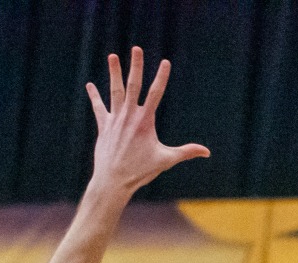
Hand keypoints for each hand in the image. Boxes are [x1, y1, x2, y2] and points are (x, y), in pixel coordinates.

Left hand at [85, 47, 209, 197]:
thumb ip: (186, 152)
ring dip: (114, 72)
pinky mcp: (104, 126)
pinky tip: (90, 85)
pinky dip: (95, 96)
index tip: (165, 62)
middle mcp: (129, 115)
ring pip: (114, 90)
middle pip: (133, 85)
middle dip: (136, 66)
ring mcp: (115, 119)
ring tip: (113, 56)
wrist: (114, 179)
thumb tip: (207, 152)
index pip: (156, 93)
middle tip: (137, 48)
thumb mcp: (166, 160)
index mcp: (145, 121)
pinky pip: (98, 107)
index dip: (161, 77)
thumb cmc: (141, 171)